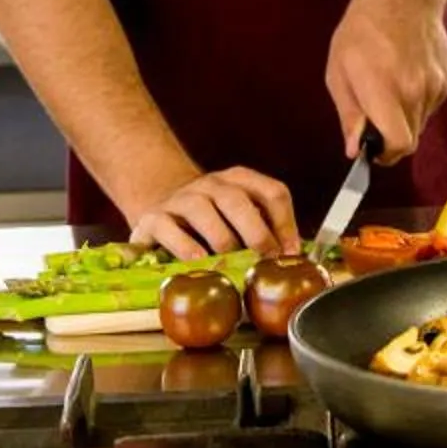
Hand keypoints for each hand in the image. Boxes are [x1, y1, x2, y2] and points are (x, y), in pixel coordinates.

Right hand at [128, 168, 298, 259]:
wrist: (159, 207)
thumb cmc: (210, 222)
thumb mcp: (239, 219)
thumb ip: (264, 233)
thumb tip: (293, 261)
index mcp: (239, 182)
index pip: (271, 192)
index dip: (286, 223)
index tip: (290, 252)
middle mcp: (210, 185)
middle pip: (236, 200)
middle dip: (256, 232)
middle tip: (265, 259)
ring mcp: (180, 198)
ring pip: (203, 211)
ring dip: (221, 240)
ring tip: (231, 265)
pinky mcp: (152, 217)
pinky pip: (169, 229)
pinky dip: (185, 248)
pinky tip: (198, 264)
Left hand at [325, 0, 446, 163]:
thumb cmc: (363, 31)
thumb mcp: (338, 72)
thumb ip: (349, 115)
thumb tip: (354, 151)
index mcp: (384, 90)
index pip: (398, 145)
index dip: (385, 155)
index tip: (372, 151)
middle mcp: (414, 91)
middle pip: (409, 141)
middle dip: (390, 139)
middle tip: (374, 117)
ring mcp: (434, 86)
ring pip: (419, 124)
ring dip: (403, 118)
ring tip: (388, 86)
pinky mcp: (445, 81)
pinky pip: (429, 107)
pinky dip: (416, 102)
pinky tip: (404, 75)